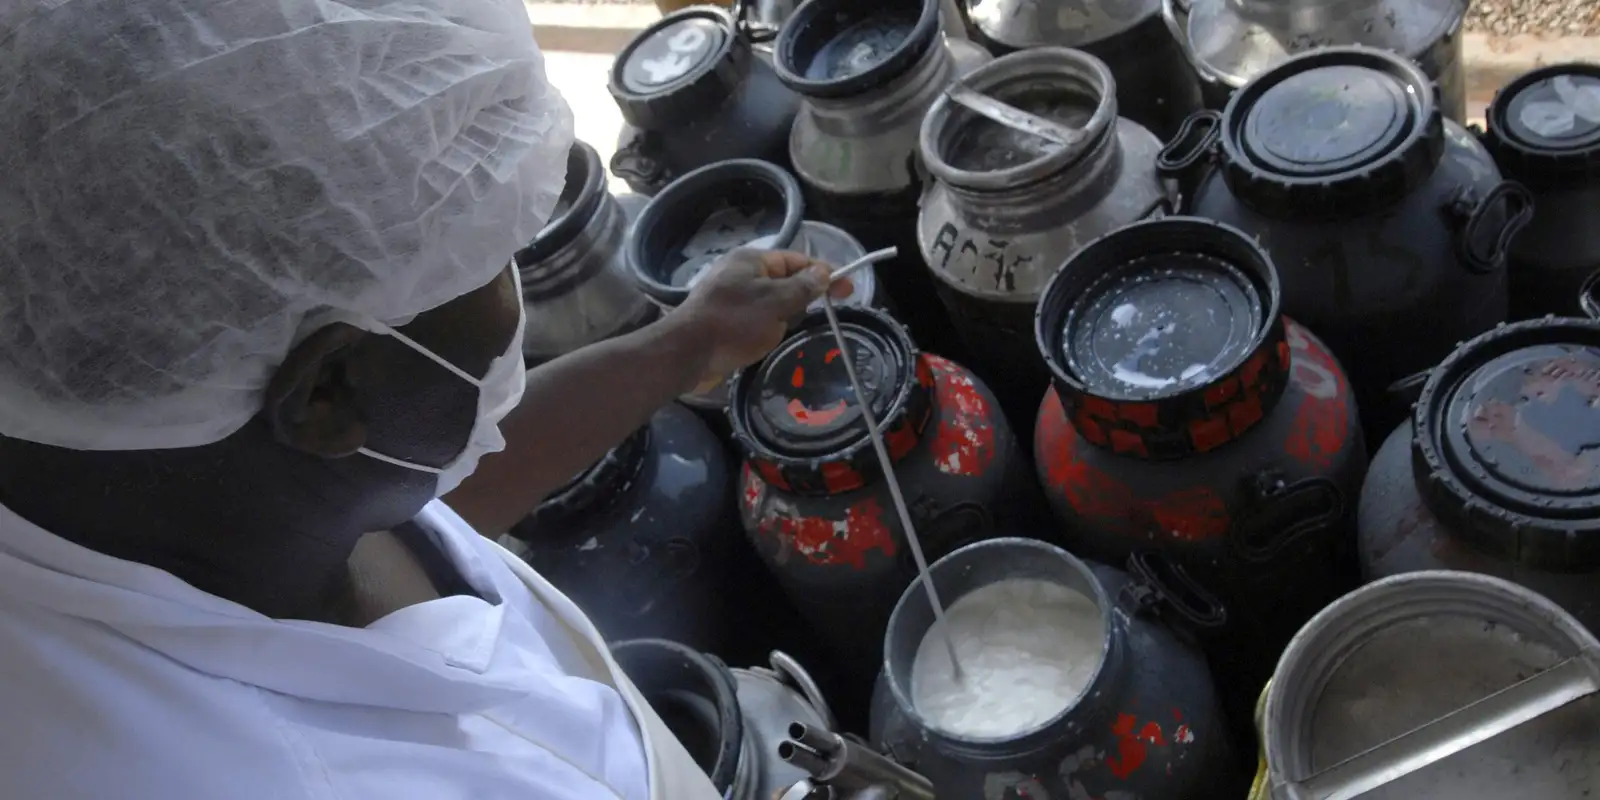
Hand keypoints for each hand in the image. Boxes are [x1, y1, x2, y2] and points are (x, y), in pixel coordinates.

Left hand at [671, 248, 854, 392]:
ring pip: (770, 302)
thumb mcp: (775, 302)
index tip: (847, 290)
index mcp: (751, 261)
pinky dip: (767, 327)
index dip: (824, 273)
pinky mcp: (723, 321)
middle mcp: (739, 274)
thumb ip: (802, 288)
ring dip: (784, 315)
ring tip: (792, 330)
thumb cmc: (733, 323)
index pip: (796, 260)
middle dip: (803, 296)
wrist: (687, 353)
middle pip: (784, 280)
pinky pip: (755, 319)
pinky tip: (771, 341)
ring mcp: (729, 298)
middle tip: (824, 314)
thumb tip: (824, 274)